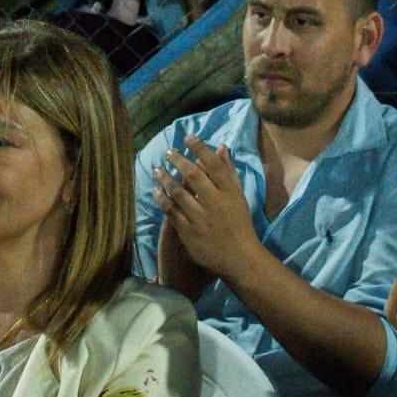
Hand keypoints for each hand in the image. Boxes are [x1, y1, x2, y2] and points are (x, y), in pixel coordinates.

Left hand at [153, 138, 258, 275]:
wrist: (240, 258)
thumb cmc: (239, 223)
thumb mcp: (238, 196)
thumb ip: (229, 171)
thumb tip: (221, 146)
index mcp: (230, 192)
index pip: (214, 164)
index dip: (200, 148)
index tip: (188, 138)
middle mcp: (216, 203)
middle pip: (193, 175)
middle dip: (178, 160)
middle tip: (168, 152)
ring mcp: (201, 218)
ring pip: (178, 192)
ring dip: (165, 178)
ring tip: (157, 170)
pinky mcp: (189, 233)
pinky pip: (171, 211)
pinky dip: (162, 199)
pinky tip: (156, 191)